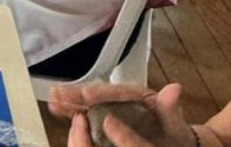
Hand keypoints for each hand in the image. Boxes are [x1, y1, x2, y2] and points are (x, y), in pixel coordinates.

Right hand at [51, 83, 192, 146]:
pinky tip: (59, 111)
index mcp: (139, 96)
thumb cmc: (178, 135)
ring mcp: (114, 110)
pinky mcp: (108, 122)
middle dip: (78, 94)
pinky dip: (74, 113)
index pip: (118, 92)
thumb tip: (174, 89)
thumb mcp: (177, 124)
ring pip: (90, 104)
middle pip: (98, 95)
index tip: (86, 95)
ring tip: (53, 99)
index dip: (101, 93)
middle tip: (58, 92)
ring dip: (71, 101)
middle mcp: (123, 100)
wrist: (177, 145)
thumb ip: (171, 108)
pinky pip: (89, 116)